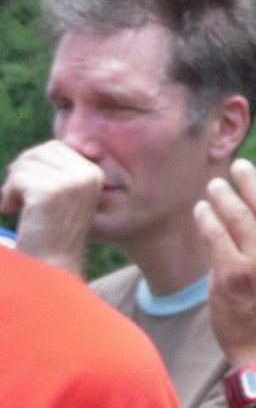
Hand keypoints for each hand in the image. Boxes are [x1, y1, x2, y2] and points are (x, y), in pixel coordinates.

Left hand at [0, 140, 103, 276]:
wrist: (50, 266)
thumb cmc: (51, 233)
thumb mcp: (64, 195)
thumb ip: (62, 170)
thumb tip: (65, 141)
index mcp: (94, 173)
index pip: (57, 147)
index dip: (34, 164)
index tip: (24, 188)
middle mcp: (87, 174)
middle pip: (42, 150)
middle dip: (21, 170)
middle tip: (13, 195)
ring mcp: (70, 183)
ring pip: (27, 163)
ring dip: (12, 184)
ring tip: (12, 205)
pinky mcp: (50, 192)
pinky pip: (19, 178)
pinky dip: (7, 194)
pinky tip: (9, 209)